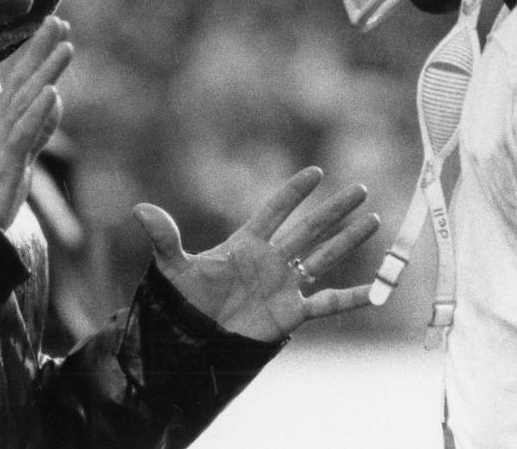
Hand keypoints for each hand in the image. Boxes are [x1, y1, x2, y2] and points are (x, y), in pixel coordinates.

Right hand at [0, 16, 72, 229]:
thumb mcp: (21, 152)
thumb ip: (40, 127)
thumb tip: (55, 98)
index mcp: (2, 122)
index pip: (22, 81)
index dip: (38, 53)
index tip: (55, 26)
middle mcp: (0, 125)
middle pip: (22, 81)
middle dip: (41, 49)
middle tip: (59, 20)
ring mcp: (1, 141)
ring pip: (26, 100)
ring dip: (46, 71)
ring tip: (65, 46)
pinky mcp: (5, 162)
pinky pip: (23, 133)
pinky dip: (38, 112)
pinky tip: (51, 92)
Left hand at [133, 167, 378, 341]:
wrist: (193, 345)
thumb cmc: (183, 304)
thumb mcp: (173, 269)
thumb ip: (165, 238)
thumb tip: (140, 209)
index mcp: (246, 243)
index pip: (275, 211)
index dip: (294, 192)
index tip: (315, 172)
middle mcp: (271, 260)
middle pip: (309, 229)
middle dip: (334, 209)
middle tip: (359, 188)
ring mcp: (284, 285)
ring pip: (323, 257)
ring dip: (347, 240)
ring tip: (372, 219)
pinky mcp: (291, 313)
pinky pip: (328, 303)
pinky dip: (352, 298)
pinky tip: (376, 290)